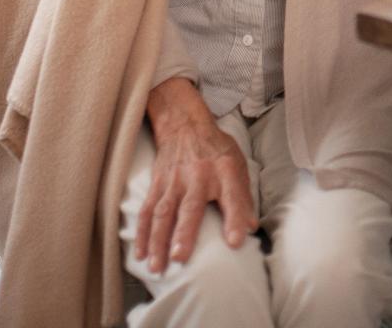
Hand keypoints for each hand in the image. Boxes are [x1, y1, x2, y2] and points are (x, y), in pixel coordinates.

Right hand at [136, 79, 256, 273]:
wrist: (184, 125)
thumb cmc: (216, 150)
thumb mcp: (237, 165)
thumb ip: (244, 197)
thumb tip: (250, 228)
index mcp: (224, 171)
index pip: (233, 196)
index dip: (235, 219)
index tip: (236, 242)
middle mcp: (198, 176)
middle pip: (190, 207)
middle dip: (184, 233)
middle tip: (180, 257)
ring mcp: (174, 181)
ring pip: (163, 213)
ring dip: (158, 240)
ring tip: (157, 266)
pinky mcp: (157, 185)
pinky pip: (147, 211)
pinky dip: (142, 233)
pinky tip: (141, 254)